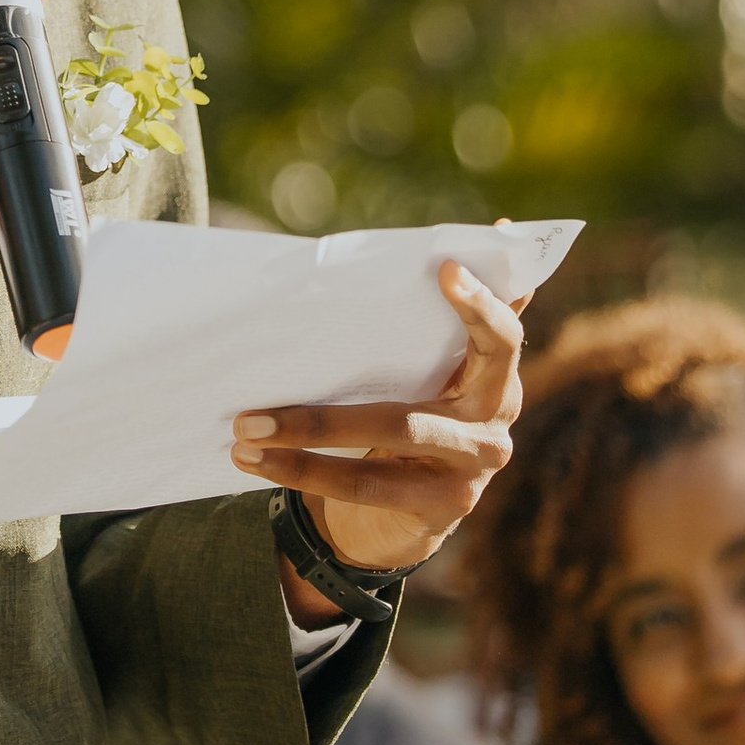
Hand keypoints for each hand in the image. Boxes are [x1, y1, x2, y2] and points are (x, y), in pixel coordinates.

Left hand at [236, 257, 529, 576]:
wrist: (406, 514)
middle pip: (413, 413)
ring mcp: (471, 470)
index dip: (480, 305)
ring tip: (243, 430)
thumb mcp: (423, 371)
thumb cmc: (409, 415)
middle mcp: (493, 424)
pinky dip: (304, 470)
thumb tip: (494, 230)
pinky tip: (254, 460)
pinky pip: (363, 485)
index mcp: (494, 377)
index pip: (500, 338)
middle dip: (330, 413)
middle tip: (260, 402)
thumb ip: (440, 320)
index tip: (447, 268)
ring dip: (305, 436)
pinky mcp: (442, 507)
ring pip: (383, 446)